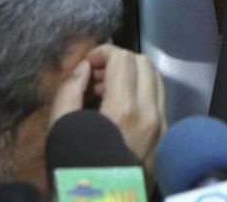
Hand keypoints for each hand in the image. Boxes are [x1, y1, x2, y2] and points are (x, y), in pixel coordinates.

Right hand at [48, 44, 166, 174]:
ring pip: (156, 80)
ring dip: (132, 76)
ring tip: (105, 92)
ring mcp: (163, 128)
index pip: (123, 59)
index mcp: (124, 111)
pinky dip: (141, 93)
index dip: (103, 53)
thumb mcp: (60, 131)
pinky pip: (159, 102)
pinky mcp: (165, 140)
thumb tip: (84, 68)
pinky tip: (119, 109)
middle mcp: (151, 115)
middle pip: (144, 64)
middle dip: (119, 61)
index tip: (87, 64)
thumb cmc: (74, 175)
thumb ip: (70, 92)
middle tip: (95, 77)